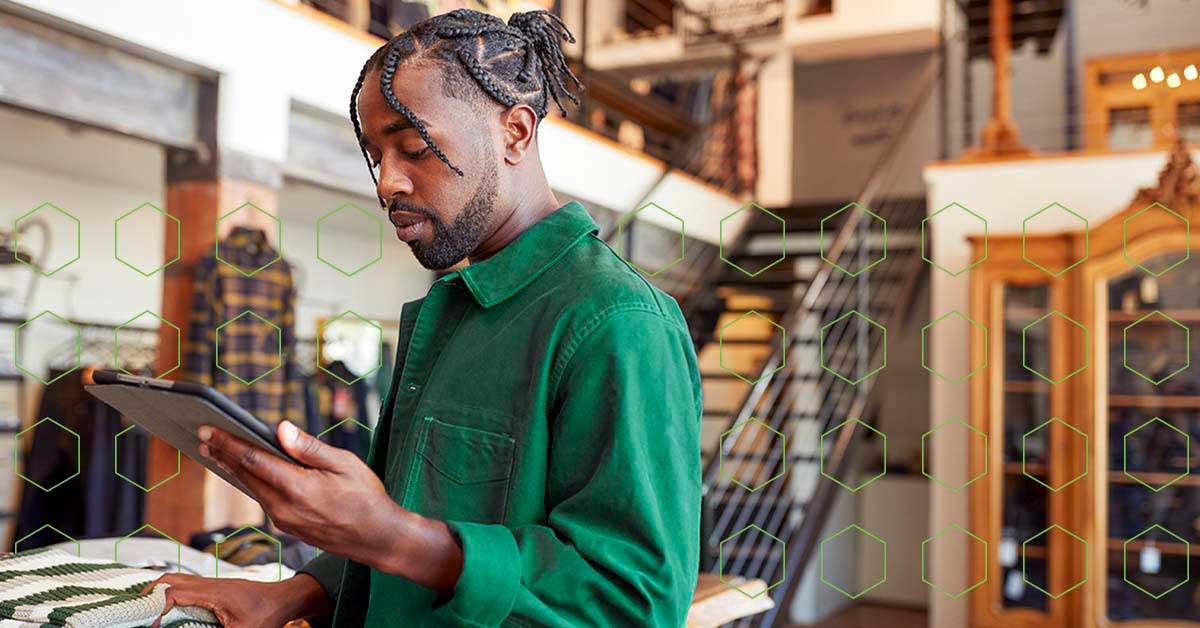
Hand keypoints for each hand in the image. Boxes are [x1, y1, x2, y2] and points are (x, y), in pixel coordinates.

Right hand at [142, 572, 329, 627]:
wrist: (284, 599)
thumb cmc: (267, 614)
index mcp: (213, 592)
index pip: (174, 592)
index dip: (157, 606)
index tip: (151, 623)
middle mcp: (209, 584)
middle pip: (170, 578)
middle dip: (148, 592)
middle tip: (134, 608)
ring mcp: (211, 584)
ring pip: (177, 579)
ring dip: (159, 590)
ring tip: (144, 607)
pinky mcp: (214, 588)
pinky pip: (187, 585)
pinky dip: (171, 592)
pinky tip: (166, 606)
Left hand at [197, 421, 462, 590]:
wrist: (379, 539)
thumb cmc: (368, 498)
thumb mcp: (345, 464)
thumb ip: (309, 447)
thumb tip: (281, 428)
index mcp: (297, 488)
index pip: (252, 460)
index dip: (228, 443)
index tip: (207, 430)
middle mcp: (284, 508)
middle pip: (245, 475)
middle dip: (222, 454)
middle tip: (202, 436)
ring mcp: (284, 521)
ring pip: (252, 489)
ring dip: (234, 469)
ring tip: (217, 451)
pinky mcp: (288, 527)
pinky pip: (263, 500)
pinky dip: (252, 483)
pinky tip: (247, 472)